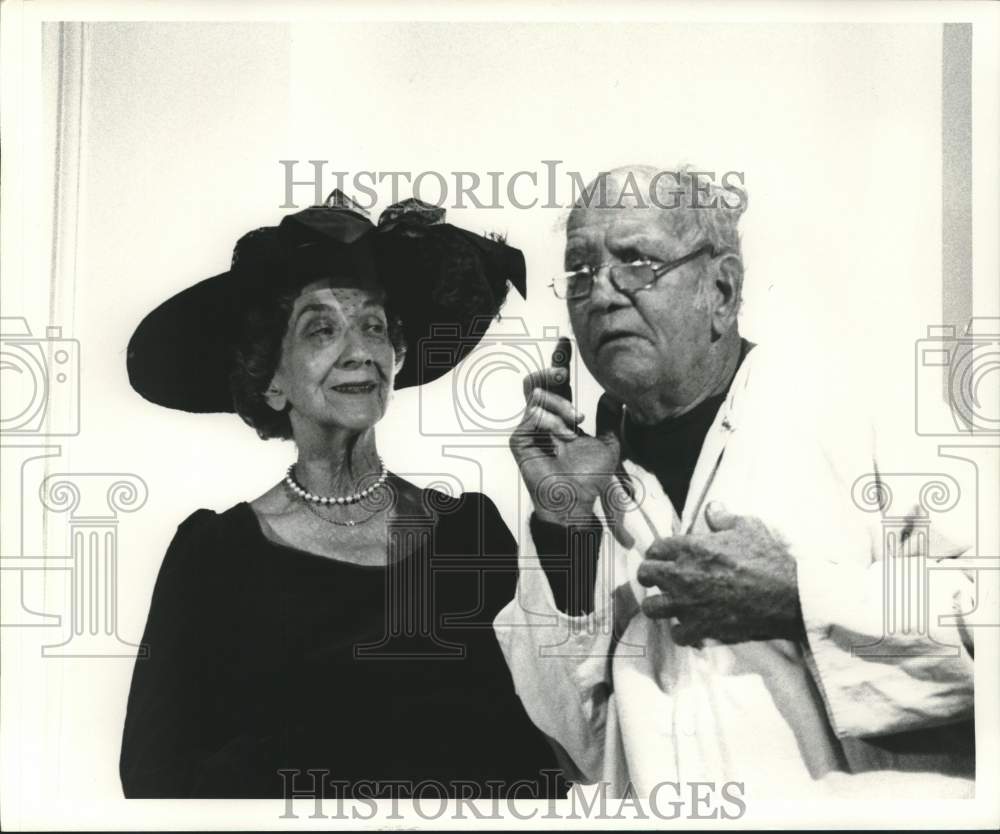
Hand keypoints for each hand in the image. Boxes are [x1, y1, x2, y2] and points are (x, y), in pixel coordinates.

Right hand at [509, 337, 619, 524]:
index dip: (559, 361)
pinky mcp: (519, 441)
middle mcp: (542, 420)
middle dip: (550, 368)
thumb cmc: (589, 477)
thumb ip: (609, 418)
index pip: (557, 383)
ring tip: (576, 423)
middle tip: (565, 371)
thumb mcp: (608, 443)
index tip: (565, 342)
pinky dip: (552, 422)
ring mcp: (528, 430)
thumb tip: (615, 393)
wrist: (576, 501)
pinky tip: (564, 438)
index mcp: (560, 417)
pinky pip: (533, 416)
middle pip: (536, 381)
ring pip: (537, 396)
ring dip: (560, 405)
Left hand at [636, 502, 803, 644]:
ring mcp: (688, 603)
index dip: (658, 553)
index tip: (665, 558)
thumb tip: (712, 508)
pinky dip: (683, 632)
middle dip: (650, 576)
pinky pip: (677, 634)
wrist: (787, 596)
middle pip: (645, 574)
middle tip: (662, 580)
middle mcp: (682, 574)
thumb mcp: (748, 527)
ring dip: (660, 605)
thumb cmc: (768, 560)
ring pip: (652, 607)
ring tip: (670, 605)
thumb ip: (723, 517)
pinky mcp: (700, 627)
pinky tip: (692, 627)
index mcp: (690, 548)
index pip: (655, 548)